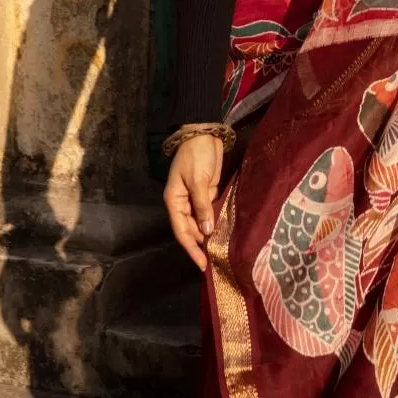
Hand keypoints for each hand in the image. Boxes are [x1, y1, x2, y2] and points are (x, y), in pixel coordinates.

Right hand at [165, 125, 229, 271]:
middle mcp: (183, 203)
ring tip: (220, 251)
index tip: (201, 264)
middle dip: (200, 245)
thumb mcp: (198, 180)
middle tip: (215, 261)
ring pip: (200, 223)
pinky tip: (223, 232)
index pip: (181, 231)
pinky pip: (209, 213)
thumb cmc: (196, 156)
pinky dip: (215, 222)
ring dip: (208, 235)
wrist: (204, 133)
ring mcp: (195, 199)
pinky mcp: (207, 193)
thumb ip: (202, 206)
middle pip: (190, 230)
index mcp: (174, 201)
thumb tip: (206, 231)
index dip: (191, 248)